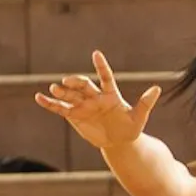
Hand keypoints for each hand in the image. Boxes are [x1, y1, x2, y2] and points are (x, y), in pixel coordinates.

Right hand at [35, 50, 160, 151]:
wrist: (119, 142)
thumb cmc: (131, 128)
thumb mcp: (140, 117)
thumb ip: (146, 103)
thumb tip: (157, 88)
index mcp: (110, 94)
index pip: (105, 76)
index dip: (101, 65)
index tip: (96, 54)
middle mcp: (95, 96)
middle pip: (83, 85)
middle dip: (75, 82)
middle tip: (68, 81)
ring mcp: (83, 105)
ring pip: (70, 95)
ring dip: (61, 91)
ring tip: (54, 88)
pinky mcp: (74, 115)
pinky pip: (59, 108)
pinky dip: (49, 103)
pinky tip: (38, 97)